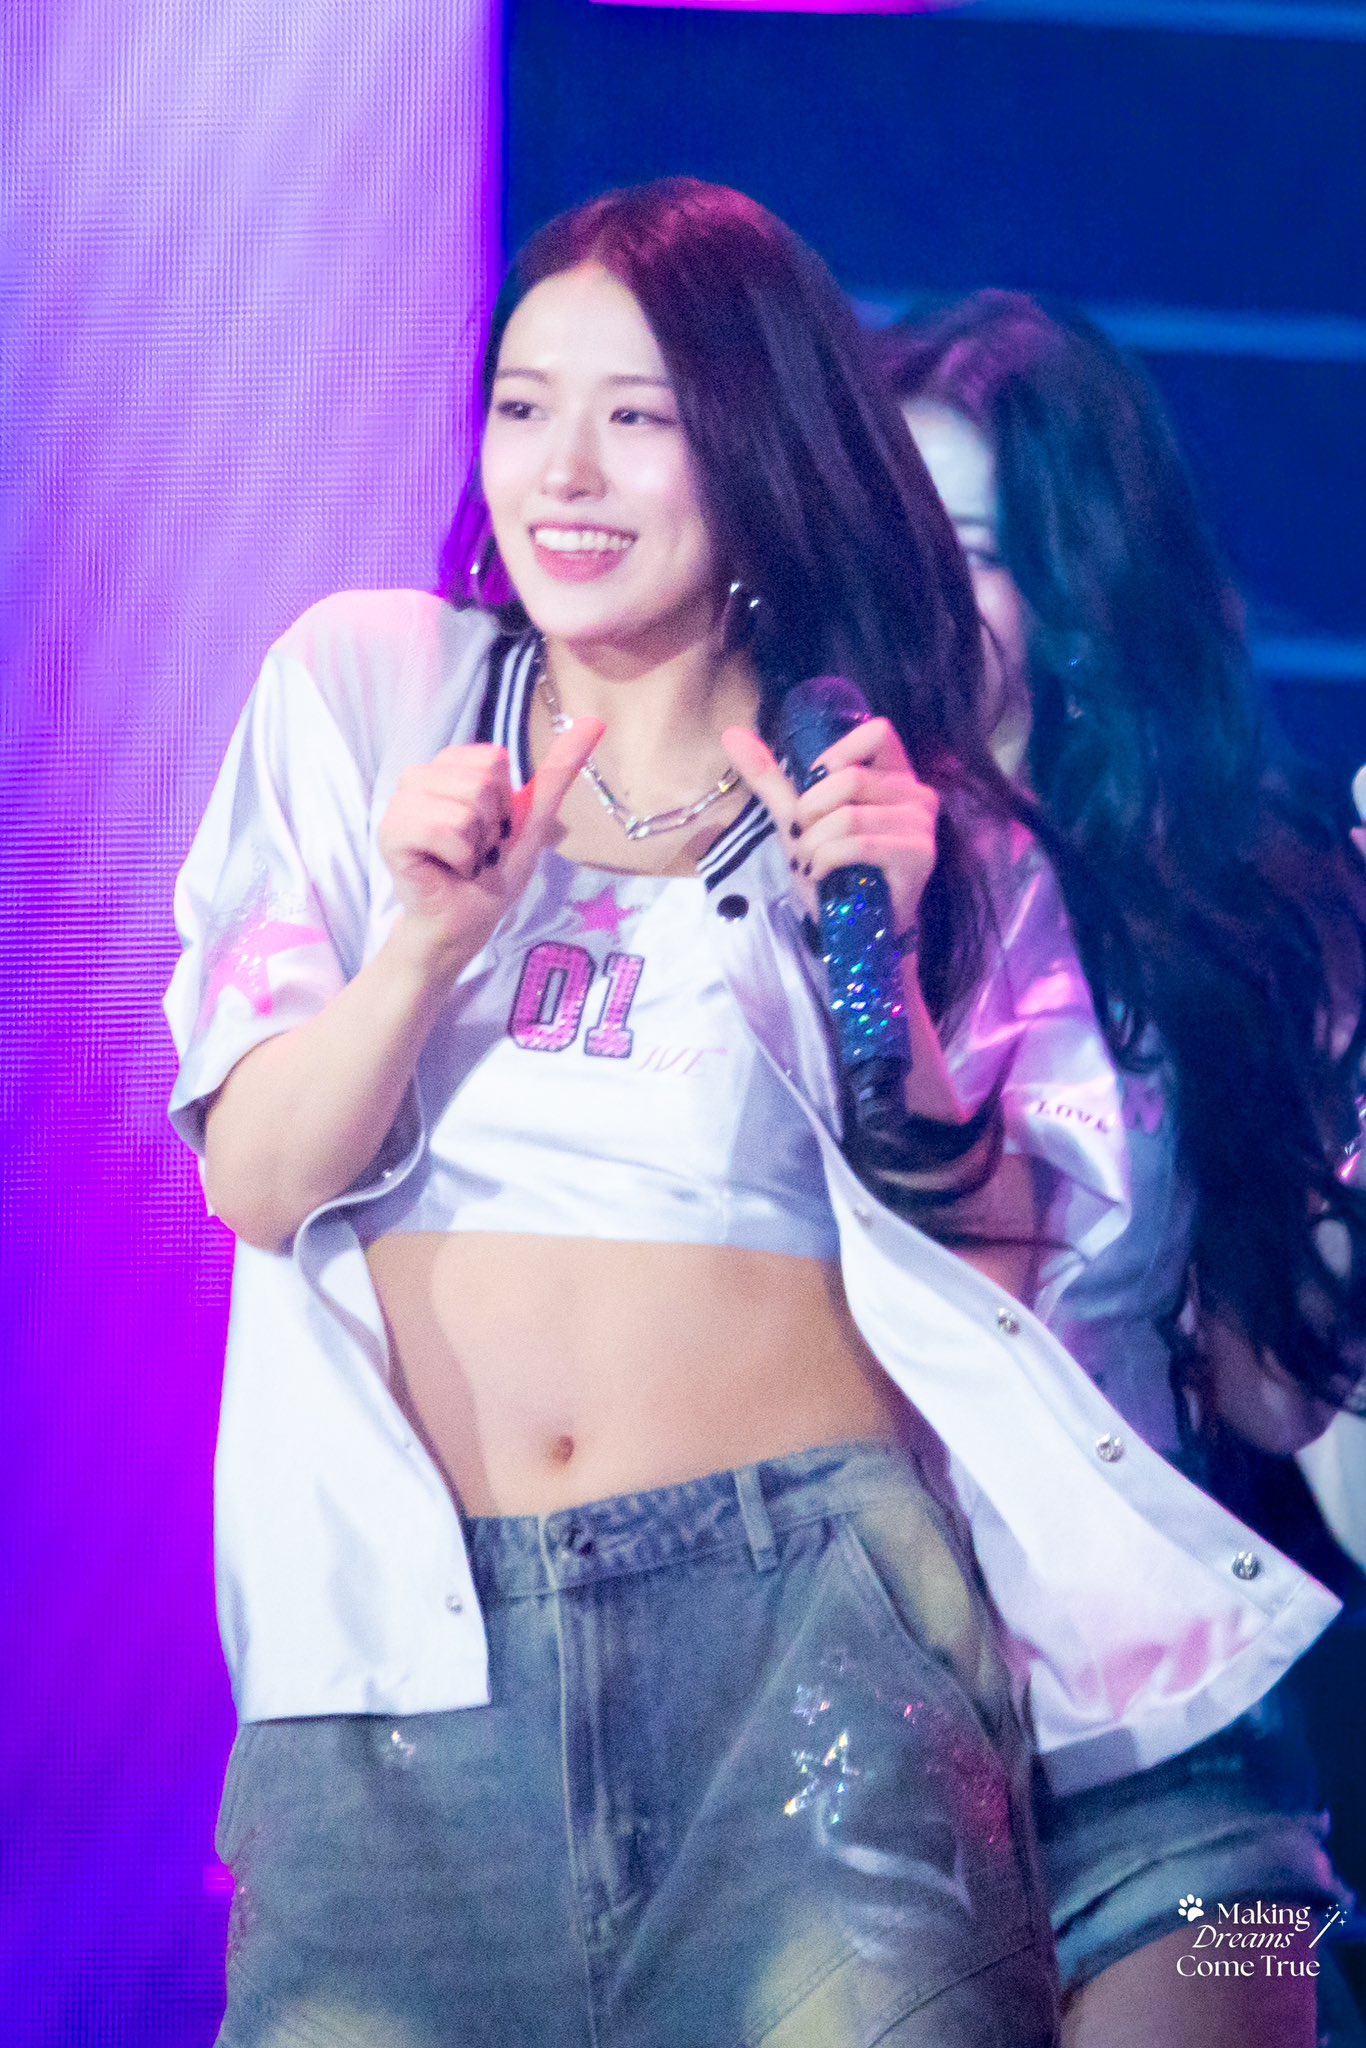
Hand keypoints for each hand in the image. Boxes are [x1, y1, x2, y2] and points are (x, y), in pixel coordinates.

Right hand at [379, 719, 604, 960]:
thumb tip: (595, 721)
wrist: (466, 923)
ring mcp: (400, 803)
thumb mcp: (533, 817)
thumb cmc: (493, 874)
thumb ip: (558, 769)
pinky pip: (441, 831)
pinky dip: (459, 859)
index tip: (495, 830)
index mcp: (450, 767)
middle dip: (492, 826)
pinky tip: (447, 870)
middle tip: (478, 851)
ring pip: (463, 808)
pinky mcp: (390, 833)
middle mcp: (420, 777)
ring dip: (475, 846)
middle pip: (481, 781)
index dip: (506, 801)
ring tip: (463, 861)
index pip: (494, 758)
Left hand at [721, 717, 938, 933]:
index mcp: (893, 775)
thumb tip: (731, 734)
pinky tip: (821, 875)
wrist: (853, 931)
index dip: (836, 756)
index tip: (814, 793)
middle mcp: (916, 793)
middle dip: (811, 813)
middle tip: (805, 841)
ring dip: (814, 844)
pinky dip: (826, 860)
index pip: (877, 732)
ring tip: (811, 863)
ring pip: (849, 815)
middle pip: (850, 778)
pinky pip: (858, 844)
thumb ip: (769, 776)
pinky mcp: (918, 855)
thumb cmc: (833, 871)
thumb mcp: (797, 818)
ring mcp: (920, 824)